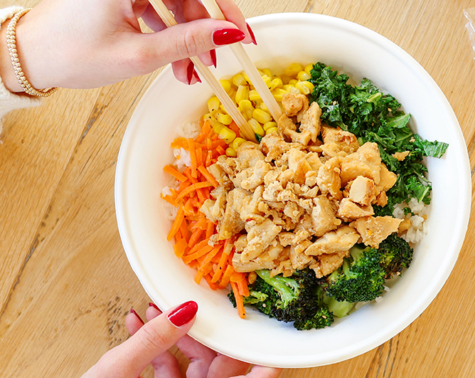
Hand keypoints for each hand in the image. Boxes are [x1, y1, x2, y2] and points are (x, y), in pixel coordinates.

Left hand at [0, 0, 253, 91]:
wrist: (28, 57)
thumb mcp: (139, 53)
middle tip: (216, 61)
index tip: (242, 33)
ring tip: (190, 71)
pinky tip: (173, 61)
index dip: (224, 9)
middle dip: (204, 32)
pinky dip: (168, 34)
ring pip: (174, 4)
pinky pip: (157, 8)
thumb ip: (188, 41)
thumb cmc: (70, 53)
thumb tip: (228, 32)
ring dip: (187, 38)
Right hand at [26, 302, 280, 377]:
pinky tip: (139, 330)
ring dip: (178, 339)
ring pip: (199, 367)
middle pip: (222, 367)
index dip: (270, 362)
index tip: (277, 335)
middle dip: (206, 333)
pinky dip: (163, 353)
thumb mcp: (115, 372)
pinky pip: (179, 376)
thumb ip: (154, 339)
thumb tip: (187, 310)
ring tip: (150, 313)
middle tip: (187, 305)